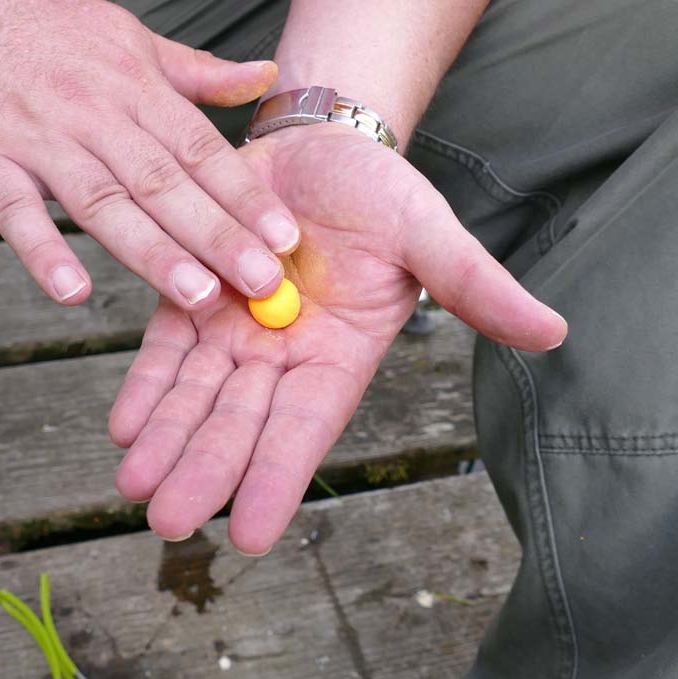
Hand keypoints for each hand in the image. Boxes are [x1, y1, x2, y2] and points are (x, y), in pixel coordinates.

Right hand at [0, 0, 298, 308]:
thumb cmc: (38, 28)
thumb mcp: (126, 37)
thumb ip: (194, 73)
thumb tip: (264, 77)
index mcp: (133, 83)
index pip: (200, 148)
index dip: (245, 196)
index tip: (285, 239)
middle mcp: (92, 110)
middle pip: (164, 182)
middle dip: (218, 236)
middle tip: (261, 285)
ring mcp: (35, 136)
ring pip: (102, 201)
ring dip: (152, 252)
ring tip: (196, 296)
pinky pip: (14, 210)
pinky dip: (42, 250)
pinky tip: (72, 291)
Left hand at [108, 124, 565, 553]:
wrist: (319, 143)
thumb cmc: (381, 193)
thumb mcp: (428, 234)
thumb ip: (475, 285)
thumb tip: (553, 331)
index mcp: (339, 356)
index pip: (306, 428)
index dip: (278, 476)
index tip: (251, 535)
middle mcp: (282, 357)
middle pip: (238, 424)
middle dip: (204, 471)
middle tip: (168, 522)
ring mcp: (232, 330)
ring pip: (195, 397)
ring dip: (166, 442)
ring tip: (133, 488)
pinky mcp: (190, 295)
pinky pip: (166, 349)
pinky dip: (147, 386)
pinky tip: (124, 424)